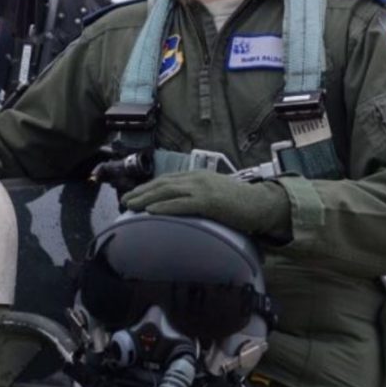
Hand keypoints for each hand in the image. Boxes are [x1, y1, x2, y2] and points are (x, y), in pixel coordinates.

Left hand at [122, 170, 290, 236]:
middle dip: (141, 191)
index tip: (134, 195)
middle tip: (124, 201)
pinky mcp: (208, 201)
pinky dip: (164, 206)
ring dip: (145, 198)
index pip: (167, 179)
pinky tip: (150, 210)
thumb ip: (198, 197)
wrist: (261, 204)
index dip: (148, 187)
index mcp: (198, 175)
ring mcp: (202, 188)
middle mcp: (197, 178)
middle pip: (162, 183)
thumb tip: (181, 206)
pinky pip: (181, 203)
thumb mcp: (214, 194)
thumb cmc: (239, 204)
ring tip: (130, 206)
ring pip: (167, 191)